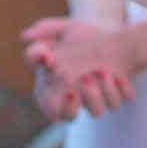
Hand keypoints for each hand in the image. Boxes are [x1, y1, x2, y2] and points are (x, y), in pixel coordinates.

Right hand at [22, 18, 136, 118]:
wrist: (106, 32)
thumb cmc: (75, 35)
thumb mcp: (57, 30)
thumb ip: (41, 31)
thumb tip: (24, 37)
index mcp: (53, 88)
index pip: (50, 110)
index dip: (55, 104)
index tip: (65, 86)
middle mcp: (74, 98)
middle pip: (70, 117)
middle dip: (75, 101)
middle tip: (84, 77)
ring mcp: (97, 98)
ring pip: (98, 112)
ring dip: (101, 92)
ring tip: (102, 70)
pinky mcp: (118, 93)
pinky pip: (122, 100)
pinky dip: (122, 89)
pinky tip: (119, 74)